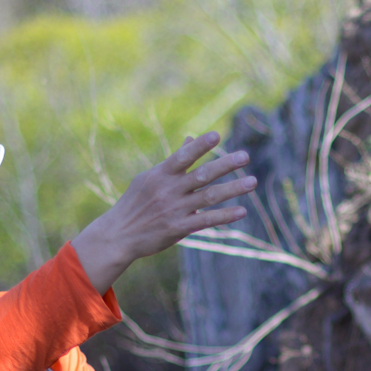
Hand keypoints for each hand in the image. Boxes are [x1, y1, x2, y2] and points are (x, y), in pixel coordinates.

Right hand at [73, 133, 255, 292]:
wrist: (118, 235)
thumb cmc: (135, 203)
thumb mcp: (149, 178)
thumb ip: (173, 161)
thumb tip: (190, 138)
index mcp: (160, 174)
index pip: (183, 156)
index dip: (200, 146)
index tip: (217, 135)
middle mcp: (169, 190)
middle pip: (202, 175)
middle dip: (225, 164)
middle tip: (245, 156)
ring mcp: (174, 209)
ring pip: (209, 197)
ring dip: (233, 189)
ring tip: (252, 182)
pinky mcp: (178, 228)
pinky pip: (206, 220)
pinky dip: (225, 216)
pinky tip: (242, 211)